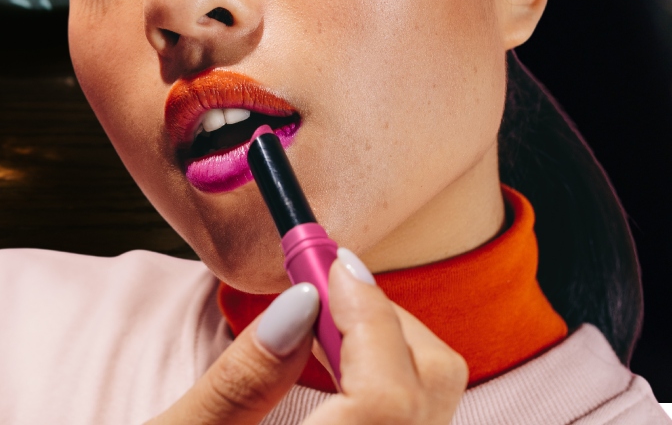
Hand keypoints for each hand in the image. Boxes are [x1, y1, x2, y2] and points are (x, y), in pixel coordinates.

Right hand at [147, 249, 467, 424]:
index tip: (328, 263)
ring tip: (324, 331)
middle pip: (428, 394)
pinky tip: (336, 385)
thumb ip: (242, 379)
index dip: (369, 316)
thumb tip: (301, 300)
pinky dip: (387, 399)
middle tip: (323, 285)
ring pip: (429, 415)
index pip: (385, 398)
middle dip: (385, 325)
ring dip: (391, 359)